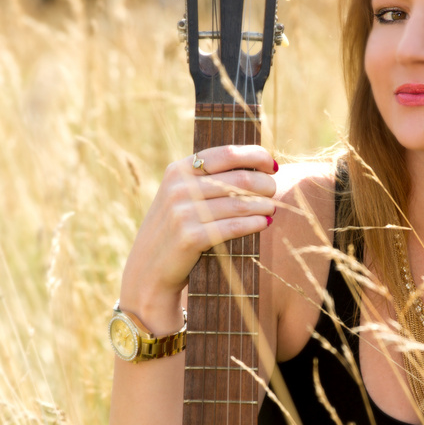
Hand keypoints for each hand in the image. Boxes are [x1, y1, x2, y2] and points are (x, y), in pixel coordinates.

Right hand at [120, 144, 276, 330]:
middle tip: (274, 191)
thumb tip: (257, 168)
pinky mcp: (190, 237)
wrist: (148, 271)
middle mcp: (179, 187)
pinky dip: (254, 224)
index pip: (227, 153)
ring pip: (240, 203)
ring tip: (272, 209)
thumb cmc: (174, 231)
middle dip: (264, 184)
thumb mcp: (181, 197)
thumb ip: (207, 180)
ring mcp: (183, 212)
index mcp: (178, 170)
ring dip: (263, 205)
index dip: (256, 156)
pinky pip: (233, 226)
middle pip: (238, 178)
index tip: (273, 165)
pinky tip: (264, 223)